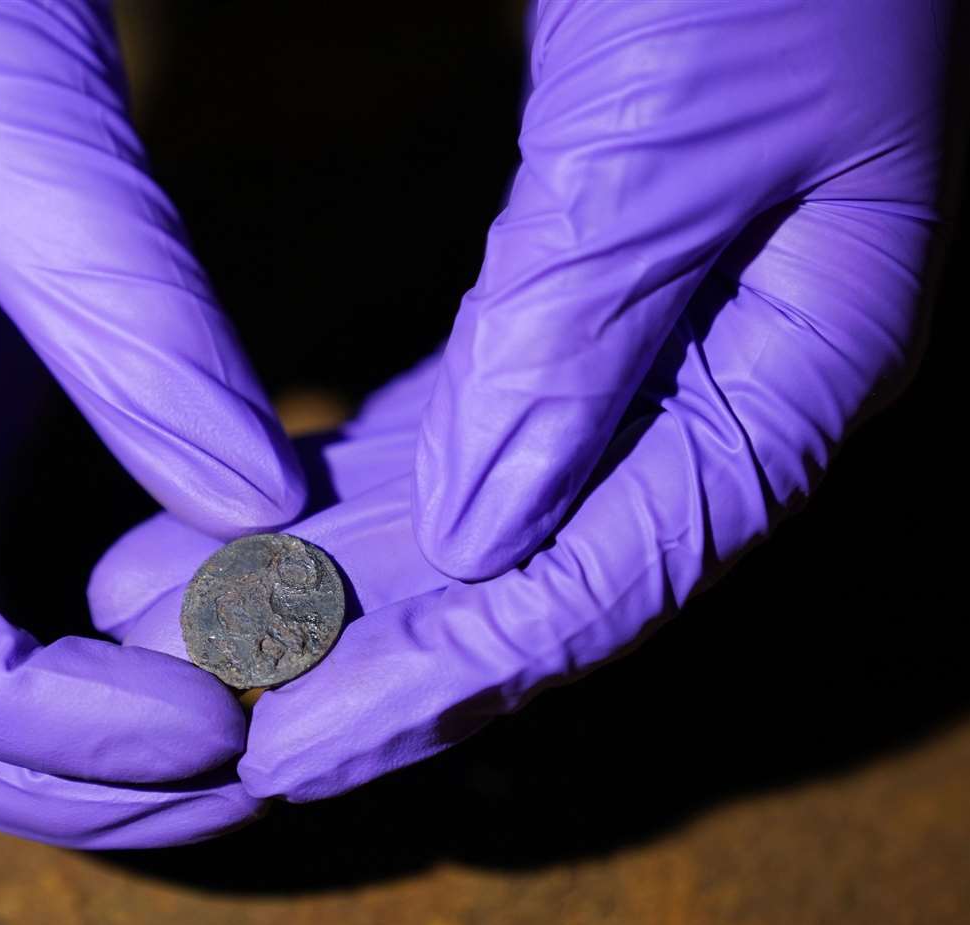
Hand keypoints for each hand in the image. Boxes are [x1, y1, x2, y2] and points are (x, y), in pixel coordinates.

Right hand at [0, 2, 303, 846]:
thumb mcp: (28, 144)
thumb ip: (136, 332)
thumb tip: (264, 517)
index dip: (40, 720)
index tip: (211, 721)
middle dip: (62, 776)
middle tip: (246, 778)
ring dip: (86, 746)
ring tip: (247, 751)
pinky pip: (9, 597)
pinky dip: (103, 659)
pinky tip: (215, 654)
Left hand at [89, 0, 969, 801]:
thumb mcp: (670, 123)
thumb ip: (581, 330)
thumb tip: (481, 540)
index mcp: (802, 364)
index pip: (604, 580)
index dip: (441, 683)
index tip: (286, 757)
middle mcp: (734, 376)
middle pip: (531, 570)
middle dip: (352, 639)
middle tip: (181, 680)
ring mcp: (665, 334)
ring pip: (484, 500)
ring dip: (330, 562)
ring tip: (168, 599)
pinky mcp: (590, 279)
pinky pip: (469, 414)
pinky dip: (362, 466)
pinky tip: (265, 512)